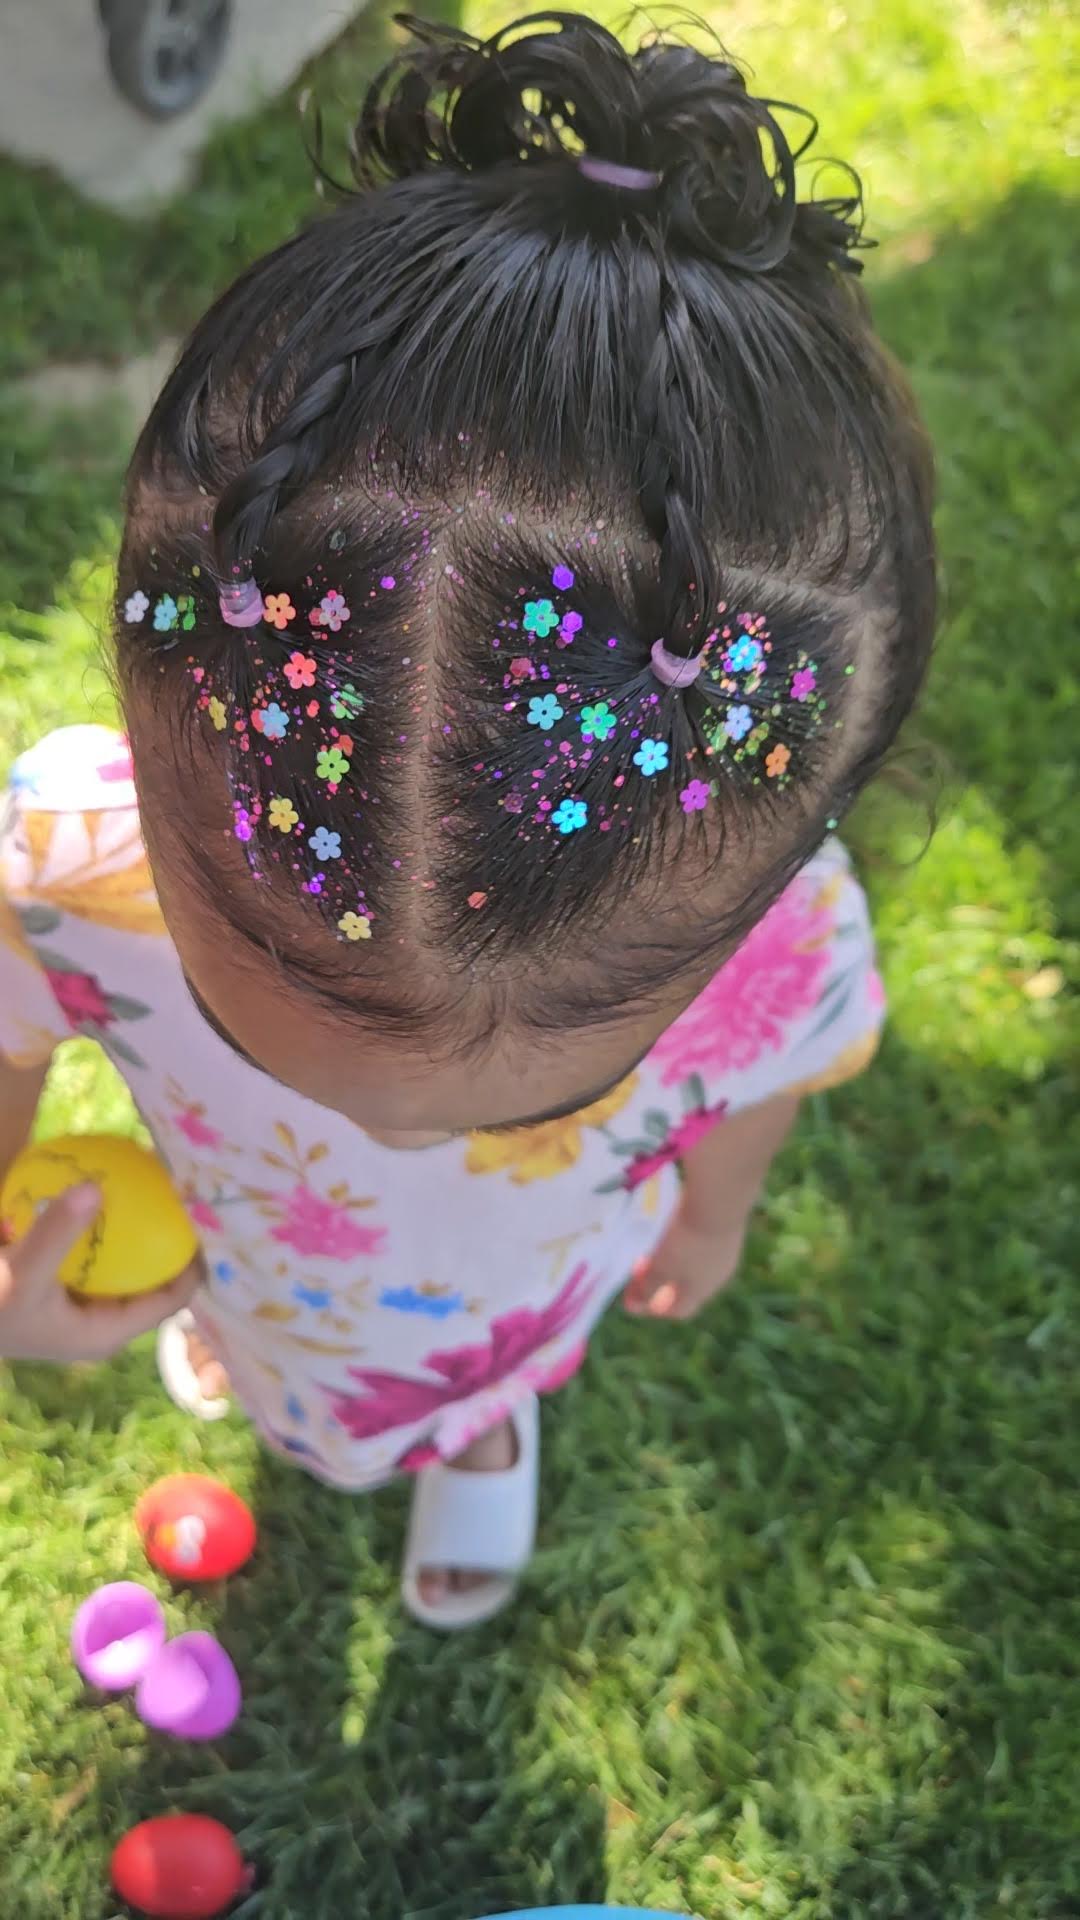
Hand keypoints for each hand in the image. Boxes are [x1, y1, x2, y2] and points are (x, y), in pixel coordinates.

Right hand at [0, 1182, 202, 1362]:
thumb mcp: (23, 1273)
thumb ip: (58, 1233)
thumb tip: (96, 1187)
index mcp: (107, 1333)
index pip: (171, 1299)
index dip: (194, 1262)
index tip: (211, 1217)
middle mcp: (102, 1320)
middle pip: (153, 1275)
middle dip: (170, 1237)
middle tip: (189, 1189)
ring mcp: (83, 1301)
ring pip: (127, 1260)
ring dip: (141, 1227)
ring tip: (163, 1180)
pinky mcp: (63, 1282)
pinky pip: (98, 1250)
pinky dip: (107, 1223)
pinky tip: (114, 1183)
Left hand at [623, 1208, 747, 1320]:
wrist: (718, 1203)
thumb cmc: (684, 1241)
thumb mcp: (659, 1268)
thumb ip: (647, 1289)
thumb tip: (635, 1306)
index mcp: (701, 1291)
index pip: (679, 1310)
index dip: (656, 1307)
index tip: (636, 1296)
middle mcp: (718, 1277)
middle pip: (687, 1287)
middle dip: (661, 1282)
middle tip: (639, 1269)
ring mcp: (726, 1254)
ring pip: (696, 1265)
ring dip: (673, 1262)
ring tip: (653, 1248)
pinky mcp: (728, 1231)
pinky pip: (703, 1246)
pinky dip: (685, 1244)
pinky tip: (673, 1230)